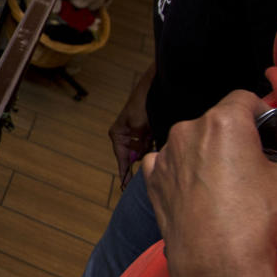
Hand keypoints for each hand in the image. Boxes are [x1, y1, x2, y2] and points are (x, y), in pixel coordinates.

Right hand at [109, 66, 154, 184]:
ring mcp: (137, 135)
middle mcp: (126, 136)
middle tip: (140, 183)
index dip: (125, 174)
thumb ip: (139, 143)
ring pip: (142, 153)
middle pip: (132, 158)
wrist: (152, 88)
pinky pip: (150, 146)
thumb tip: (140, 158)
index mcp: (118, 135)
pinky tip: (159, 154)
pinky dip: (153, 150)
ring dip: (148, 158)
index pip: (122, 159)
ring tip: (153, 168)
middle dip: (139, 167)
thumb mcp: (139, 124)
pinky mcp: (147, 132)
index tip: (125, 187)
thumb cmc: (142, 104)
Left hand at [141, 90, 276, 276]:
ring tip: (227, 182)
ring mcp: (166, 156)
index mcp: (223, 122)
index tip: (272, 133)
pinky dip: (181, 172)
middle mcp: (188, 130)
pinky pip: (167, 165)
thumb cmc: (257, 220)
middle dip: (235, 136)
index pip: (245, 99)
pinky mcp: (152, 181)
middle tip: (255, 162)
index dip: (261, 113)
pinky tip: (197, 191)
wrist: (218, 266)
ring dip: (207, 153)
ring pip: (191, 142)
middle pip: (217, 121)